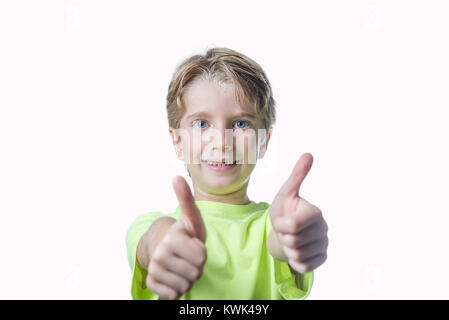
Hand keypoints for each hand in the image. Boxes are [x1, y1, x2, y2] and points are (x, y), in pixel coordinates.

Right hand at [146, 176, 206, 299]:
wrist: (166, 250)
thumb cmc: (185, 234)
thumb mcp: (191, 218)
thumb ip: (186, 199)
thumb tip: (177, 176)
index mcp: (173, 236)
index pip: (202, 256)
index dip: (202, 252)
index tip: (193, 244)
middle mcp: (161, 253)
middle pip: (196, 272)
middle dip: (197, 267)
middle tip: (188, 257)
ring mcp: (155, 269)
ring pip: (186, 285)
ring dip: (188, 278)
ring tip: (182, 265)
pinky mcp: (152, 283)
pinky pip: (174, 295)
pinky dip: (178, 290)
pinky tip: (174, 277)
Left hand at [270, 153, 327, 273]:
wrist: (284, 231)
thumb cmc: (284, 209)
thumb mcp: (286, 192)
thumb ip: (297, 175)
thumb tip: (308, 154)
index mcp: (315, 212)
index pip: (294, 225)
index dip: (282, 225)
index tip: (282, 220)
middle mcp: (323, 229)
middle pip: (294, 241)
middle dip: (283, 237)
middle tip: (285, 231)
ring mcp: (323, 245)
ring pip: (297, 254)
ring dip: (287, 249)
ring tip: (289, 239)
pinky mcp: (321, 260)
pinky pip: (303, 266)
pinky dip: (294, 261)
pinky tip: (295, 251)